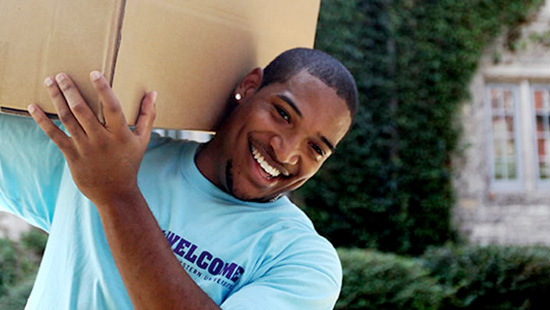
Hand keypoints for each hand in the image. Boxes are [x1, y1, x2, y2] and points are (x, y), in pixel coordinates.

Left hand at [28, 71, 156, 205]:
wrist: (115, 193)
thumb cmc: (130, 163)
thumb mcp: (142, 140)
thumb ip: (148, 115)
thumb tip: (153, 93)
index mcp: (120, 134)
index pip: (112, 107)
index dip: (103, 89)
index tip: (94, 73)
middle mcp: (101, 140)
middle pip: (83, 110)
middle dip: (70, 90)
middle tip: (62, 74)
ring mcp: (85, 148)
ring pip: (67, 119)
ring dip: (56, 98)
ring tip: (49, 81)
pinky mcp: (72, 155)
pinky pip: (54, 135)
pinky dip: (42, 120)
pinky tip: (33, 107)